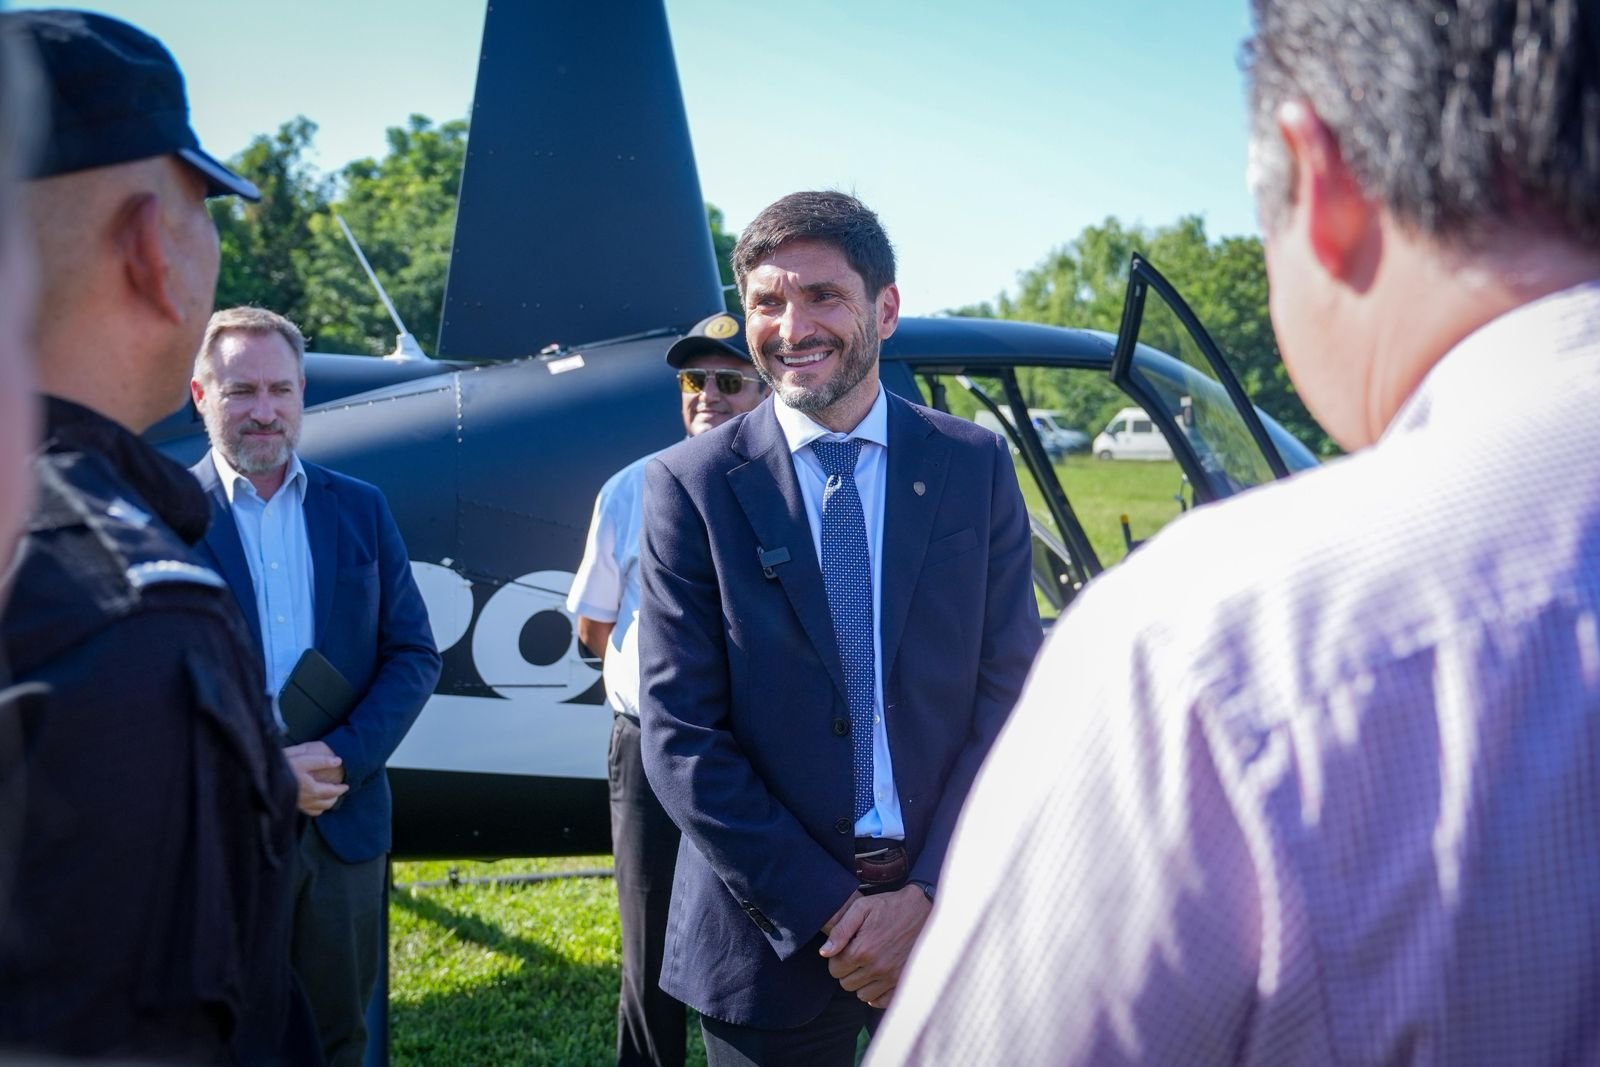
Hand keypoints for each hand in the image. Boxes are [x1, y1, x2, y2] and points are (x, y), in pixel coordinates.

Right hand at [283, 741, 348, 815]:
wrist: (262, 778)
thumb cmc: (284, 767)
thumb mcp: (304, 759)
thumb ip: (321, 761)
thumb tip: (338, 761)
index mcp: (312, 789)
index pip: (331, 792)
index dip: (340, 789)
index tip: (346, 786)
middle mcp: (306, 800)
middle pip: (326, 803)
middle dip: (334, 798)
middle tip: (339, 792)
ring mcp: (298, 805)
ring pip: (317, 809)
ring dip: (325, 804)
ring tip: (328, 798)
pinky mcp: (290, 805)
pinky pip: (306, 812)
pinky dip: (314, 809)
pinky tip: (314, 803)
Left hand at [818, 885, 931, 1008]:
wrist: (922, 909)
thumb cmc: (888, 907)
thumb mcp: (861, 908)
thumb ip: (840, 931)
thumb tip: (825, 953)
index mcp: (863, 950)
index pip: (835, 969)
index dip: (837, 958)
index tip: (847, 948)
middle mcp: (877, 967)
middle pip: (846, 984)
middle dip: (847, 970)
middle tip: (857, 955)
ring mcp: (892, 977)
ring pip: (862, 995)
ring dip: (861, 982)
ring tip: (868, 964)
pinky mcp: (903, 981)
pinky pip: (881, 1002)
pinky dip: (876, 993)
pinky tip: (878, 976)